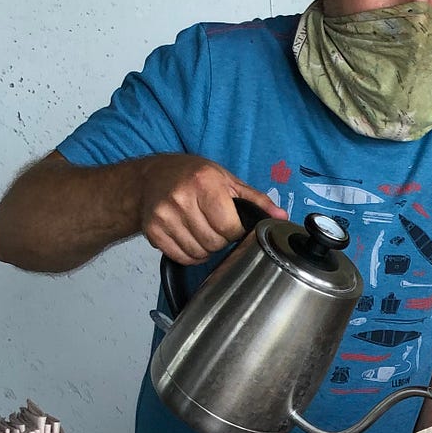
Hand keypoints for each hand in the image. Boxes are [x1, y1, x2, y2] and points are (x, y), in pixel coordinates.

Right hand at [138, 155, 285, 262]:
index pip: (229, 227)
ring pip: (198, 253)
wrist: (150, 176)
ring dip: (205, 248)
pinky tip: (188, 236)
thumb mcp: (227, 180)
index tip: (232, 223)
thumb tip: (280, 217)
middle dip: (220, 239)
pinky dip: (190, 254)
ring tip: (201, 229)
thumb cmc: (192, 176)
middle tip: (214, 224)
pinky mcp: (153, 231)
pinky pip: (182, 257)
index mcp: (205, 183)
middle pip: (214, 243)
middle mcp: (182, 199)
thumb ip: (256, 200)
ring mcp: (164, 216)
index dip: (235, 230)